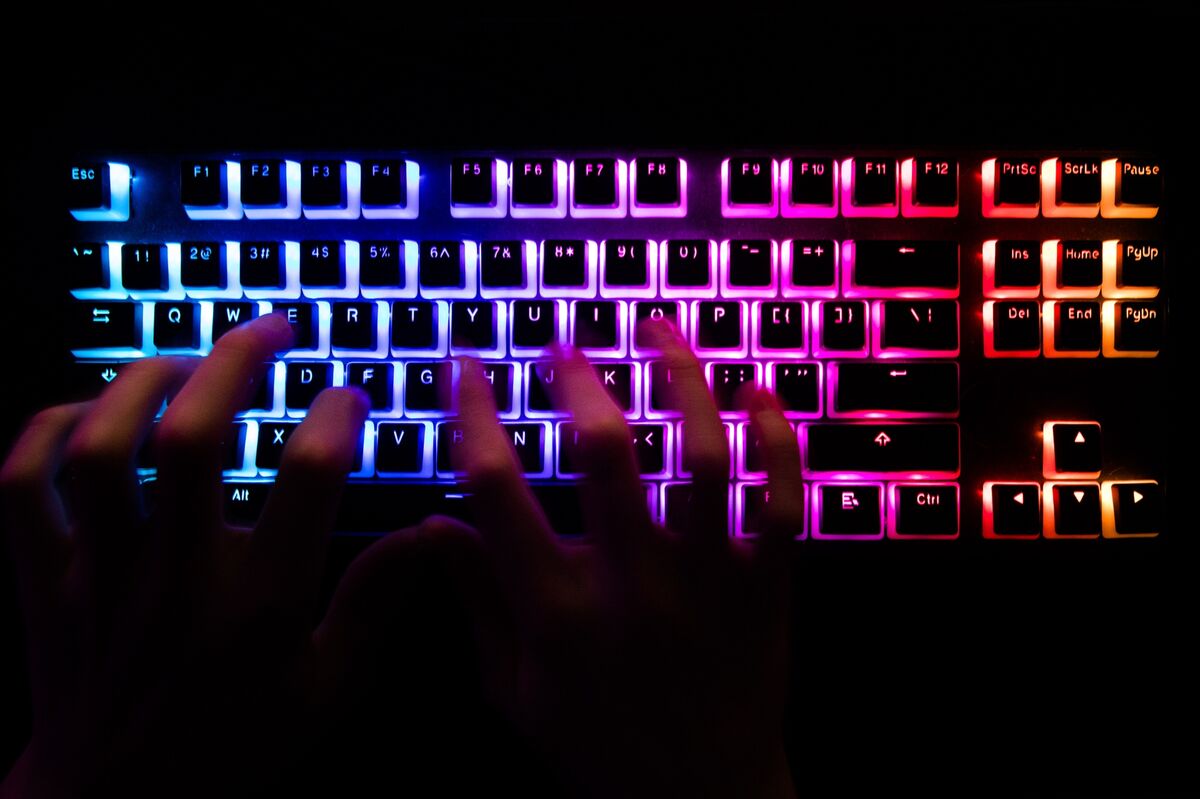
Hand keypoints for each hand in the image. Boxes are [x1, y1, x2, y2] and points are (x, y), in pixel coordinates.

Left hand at [0, 315, 442, 795]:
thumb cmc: (230, 748)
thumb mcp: (326, 692)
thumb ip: (374, 607)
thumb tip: (427, 534)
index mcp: (257, 601)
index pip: (306, 477)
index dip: (335, 416)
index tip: (348, 397)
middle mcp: (177, 573)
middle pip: (194, 436)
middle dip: (238, 362)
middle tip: (272, 327)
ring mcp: (100, 571)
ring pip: (103, 448)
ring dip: (143, 382)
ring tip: (186, 358)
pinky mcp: (45, 578)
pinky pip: (23, 486)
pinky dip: (48, 430)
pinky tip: (90, 409)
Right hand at [449, 321, 800, 798]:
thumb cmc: (599, 748)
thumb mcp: (513, 691)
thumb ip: (474, 603)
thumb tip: (432, 524)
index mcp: (558, 611)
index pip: (500, 491)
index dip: (476, 418)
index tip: (468, 373)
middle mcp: (633, 583)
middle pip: (603, 453)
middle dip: (577, 382)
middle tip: (562, 346)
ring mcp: (708, 580)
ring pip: (700, 455)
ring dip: (680, 380)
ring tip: (658, 328)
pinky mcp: (767, 585)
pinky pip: (781, 497)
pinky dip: (777, 438)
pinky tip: (758, 389)